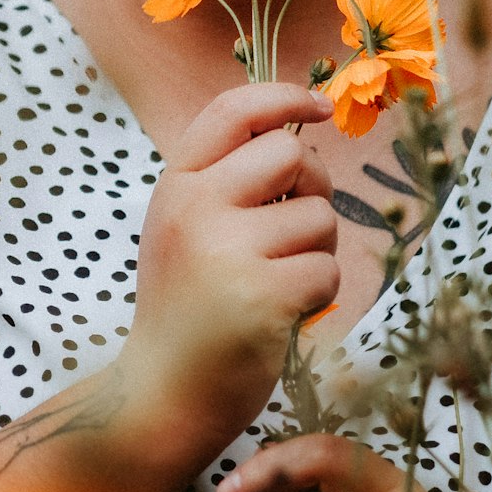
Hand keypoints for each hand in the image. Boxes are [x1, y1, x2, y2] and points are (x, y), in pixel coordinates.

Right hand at [119, 84, 338, 465]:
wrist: (163, 395)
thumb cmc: (188, 308)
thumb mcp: (185, 229)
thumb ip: (224, 181)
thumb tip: (300, 133)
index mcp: (177, 186)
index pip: (233, 110)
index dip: (284, 96)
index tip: (318, 107)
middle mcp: (196, 209)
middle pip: (292, 155)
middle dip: (313, 188)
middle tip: (293, 230)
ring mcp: (227, 252)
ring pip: (319, 217)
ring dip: (317, 251)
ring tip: (278, 282)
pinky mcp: (263, 298)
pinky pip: (328, 270)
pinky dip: (319, 296)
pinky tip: (283, 315)